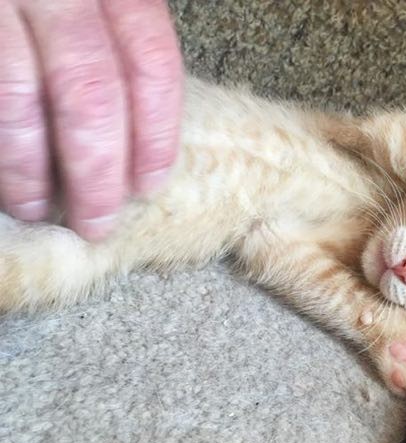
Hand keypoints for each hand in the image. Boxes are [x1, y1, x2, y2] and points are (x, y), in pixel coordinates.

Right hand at [0, 0, 182, 239]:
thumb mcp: (89, 1)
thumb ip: (111, 43)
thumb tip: (131, 139)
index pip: (150, 62)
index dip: (155, 134)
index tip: (148, 185)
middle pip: (90, 91)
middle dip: (96, 170)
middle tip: (96, 221)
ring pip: (17, 98)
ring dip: (28, 168)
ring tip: (35, 207)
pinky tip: (4, 173)